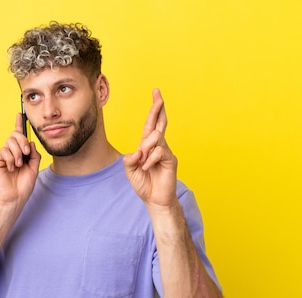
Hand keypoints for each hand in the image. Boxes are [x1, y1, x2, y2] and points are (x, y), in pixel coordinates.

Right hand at [0, 113, 41, 204]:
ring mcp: (3, 155)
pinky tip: (11, 168)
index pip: (19, 136)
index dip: (19, 124)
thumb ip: (34, 154)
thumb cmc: (24, 185)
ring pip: (10, 142)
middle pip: (15, 135)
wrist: (15, 197)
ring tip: (18, 165)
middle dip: (22, 141)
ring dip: (17, 153)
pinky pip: (4, 151)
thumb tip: (31, 142)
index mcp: (20, 153)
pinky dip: (11, 159)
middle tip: (26, 152)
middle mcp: (11, 152)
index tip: (21, 114)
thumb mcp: (34, 168)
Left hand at [123, 89, 177, 207]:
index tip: (157, 94)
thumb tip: (137, 151)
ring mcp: (165, 152)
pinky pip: (159, 151)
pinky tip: (147, 168)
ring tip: (143, 163)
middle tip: (158, 94)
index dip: (154, 110)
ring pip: (156, 137)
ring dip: (146, 149)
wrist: (154, 200)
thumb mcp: (130, 171)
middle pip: (159, 123)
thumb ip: (130, 160)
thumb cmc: (144, 184)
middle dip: (157, 108)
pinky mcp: (171, 160)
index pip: (151, 124)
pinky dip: (150, 160)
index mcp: (147, 146)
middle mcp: (158, 146)